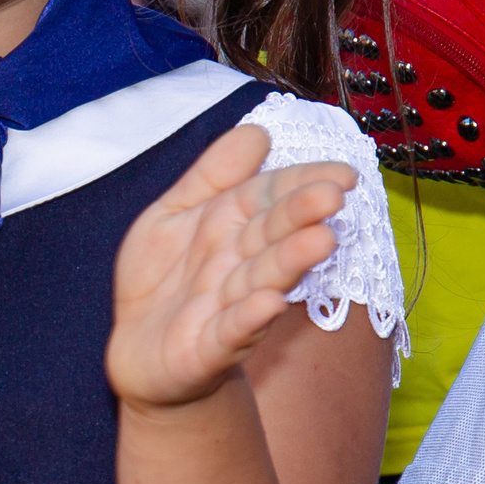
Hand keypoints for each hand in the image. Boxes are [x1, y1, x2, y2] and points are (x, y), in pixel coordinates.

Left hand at [107, 123, 350, 409]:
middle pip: (271, 235)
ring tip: (321, 240)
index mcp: (229, 226)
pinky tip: (269, 302)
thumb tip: (258, 130)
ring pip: (262, 279)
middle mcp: (237, 264)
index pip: (267, 196)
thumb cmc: (165, 279)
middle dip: (300, 214)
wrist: (141, 353)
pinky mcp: (208, 350)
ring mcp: (226, 307)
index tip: (343, 173)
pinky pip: (231, 332)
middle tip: (333, 196)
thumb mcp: (173, 214)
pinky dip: (250, 318)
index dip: (300, 182)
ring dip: (290, 261)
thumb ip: (212, 174)